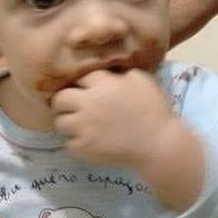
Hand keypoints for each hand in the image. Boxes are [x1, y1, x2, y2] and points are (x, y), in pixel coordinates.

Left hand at [51, 69, 172, 169]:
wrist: (158, 145)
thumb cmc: (153, 111)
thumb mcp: (141, 80)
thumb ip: (118, 72)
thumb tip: (104, 70)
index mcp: (103, 84)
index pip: (77, 76)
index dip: (80, 83)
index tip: (83, 88)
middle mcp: (88, 103)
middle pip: (59, 98)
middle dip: (64, 102)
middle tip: (73, 107)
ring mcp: (83, 127)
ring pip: (59, 122)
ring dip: (68, 123)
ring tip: (80, 126)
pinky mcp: (83, 148)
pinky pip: (67, 143)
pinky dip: (76, 143)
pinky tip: (89, 141)